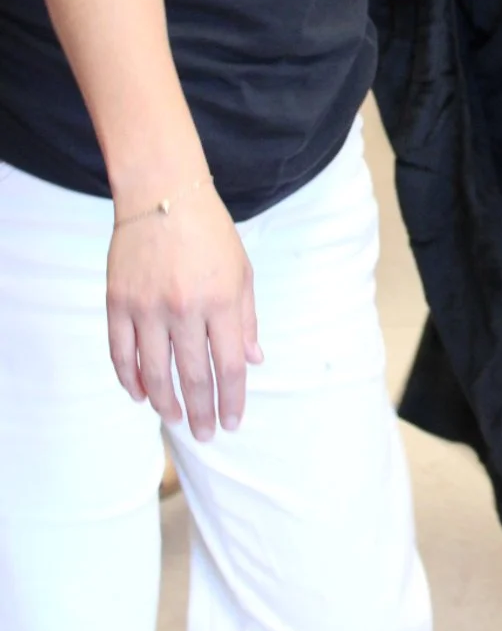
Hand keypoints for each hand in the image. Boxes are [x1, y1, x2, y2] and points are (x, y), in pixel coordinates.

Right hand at [107, 185, 259, 440]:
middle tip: (204, 435)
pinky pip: (121, 353)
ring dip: (165, 402)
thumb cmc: (210, 233)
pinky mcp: (118, 302)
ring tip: (174, 418)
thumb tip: (254, 361)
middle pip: (194, 376)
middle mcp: (185, 308)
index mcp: (222, 301)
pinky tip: (140, 394)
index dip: (231, 400)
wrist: (162, 195)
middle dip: (201, 412)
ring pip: (154, 372)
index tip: (232, 423)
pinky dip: (129, 378)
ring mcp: (147, 307)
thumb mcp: (242, 271)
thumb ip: (246, 319)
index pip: (229, 366)